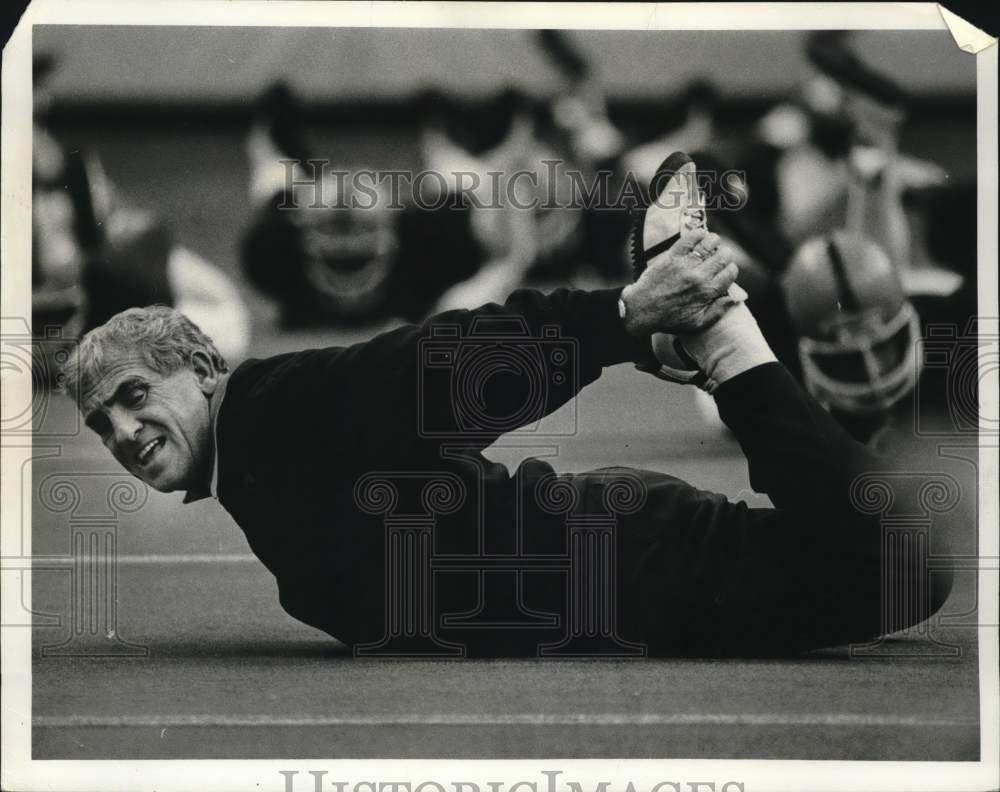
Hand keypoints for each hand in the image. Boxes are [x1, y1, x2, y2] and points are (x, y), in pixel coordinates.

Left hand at [620, 228, 739, 335]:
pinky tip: (700, 236)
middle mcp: (698, 277)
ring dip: (714, 241)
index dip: (730, 270)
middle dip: (725, 255)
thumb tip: (736, 298)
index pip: (731, 273)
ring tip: (712, 244)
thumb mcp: (697, 323)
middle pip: (723, 256)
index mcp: (707, 292)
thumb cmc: (669, 319)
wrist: (642, 310)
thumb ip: (718, 311)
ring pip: (709, 244)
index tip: (725, 271)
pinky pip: (689, 239)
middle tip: (719, 257)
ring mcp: (685, 265)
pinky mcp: (672, 257)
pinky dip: (698, 234)